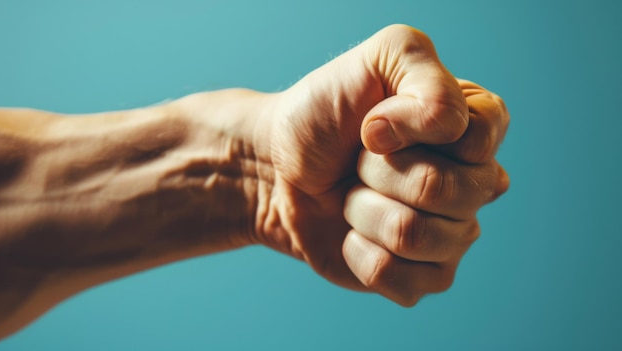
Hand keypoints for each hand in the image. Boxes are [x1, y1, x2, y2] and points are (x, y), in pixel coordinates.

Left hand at [252, 24, 509, 304]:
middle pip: (443, 190)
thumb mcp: (380, 58)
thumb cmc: (327, 111)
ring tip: (352, 193)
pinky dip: (358, 252)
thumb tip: (441, 132)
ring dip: (362, 209)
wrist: (277, 164)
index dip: (411, 129)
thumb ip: (427, 77)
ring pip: (415, 235)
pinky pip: (402, 280)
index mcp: (475, 126)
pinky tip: (352, 232)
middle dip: (377, 170)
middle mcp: (475, 183)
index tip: (373, 123)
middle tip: (358, 160)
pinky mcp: (423, 277)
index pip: (477, 139)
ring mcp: (453, 234)